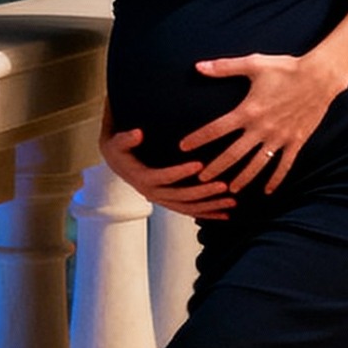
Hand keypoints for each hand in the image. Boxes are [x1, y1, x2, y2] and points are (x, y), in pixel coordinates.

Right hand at [100, 124, 238, 219]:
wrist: (115, 161)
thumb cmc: (118, 147)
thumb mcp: (116, 141)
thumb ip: (126, 139)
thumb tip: (137, 133)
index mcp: (142, 178)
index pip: (163, 177)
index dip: (180, 172)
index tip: (200, 165)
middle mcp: (152, 193)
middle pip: (181, 197)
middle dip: (204, 193)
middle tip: (225, 186)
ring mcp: (162, 200)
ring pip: (188, 207)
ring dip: (211, 206)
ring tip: (232, 202)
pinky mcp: (169, 201)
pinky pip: (190, 210)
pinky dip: (208, 213)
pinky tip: (226, 214)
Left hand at [180, 51, 344, 193]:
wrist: (320, 77)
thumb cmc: (286, 68)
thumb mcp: (253, 64)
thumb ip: (224, 68)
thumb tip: (198, 66)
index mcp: (249, 110)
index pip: (217, 129)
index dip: (198, 138)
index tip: (182, 147)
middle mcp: (262, 128)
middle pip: (234, 154)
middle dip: (216, 167)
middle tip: (201, 179)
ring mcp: (279, 138)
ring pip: (257, 164)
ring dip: (243, 178)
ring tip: (231, 190)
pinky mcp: (295, 142)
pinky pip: (284, 165)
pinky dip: (276, 179)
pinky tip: (268, 191)